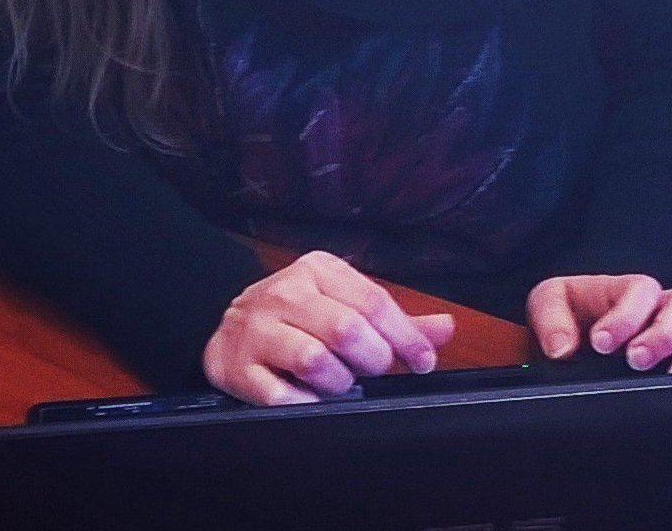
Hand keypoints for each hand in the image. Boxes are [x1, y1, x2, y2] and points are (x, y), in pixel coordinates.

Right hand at [203, 249, 455, 405]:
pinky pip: (280, 393)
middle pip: (347, 329)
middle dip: (371, 360)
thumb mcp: (343, 303)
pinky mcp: (236, 365)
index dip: (405, 337)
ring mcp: (257, 327)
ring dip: (338, 383)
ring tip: (338, 383)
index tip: (422, 362)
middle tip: (371, 370)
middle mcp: (286, 291)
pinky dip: (304, 403)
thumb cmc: (297, 316)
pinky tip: (309, 398)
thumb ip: (394, 319)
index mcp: (318, 269)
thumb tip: (446, 328)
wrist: (224, 325)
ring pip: (315, 360)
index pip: (373, 300)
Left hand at [527, 273, 671, 372]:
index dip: (626, 315)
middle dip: (666, 333)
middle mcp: (660, 303)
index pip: (641, 289)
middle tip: (638, 361)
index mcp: (624, 288)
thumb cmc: (567, 317)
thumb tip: (562, 348)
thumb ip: (551, 320)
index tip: (602, 343)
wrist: (574, 341)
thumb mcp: (547, 306)